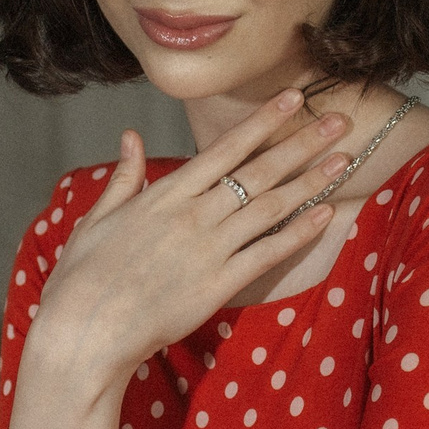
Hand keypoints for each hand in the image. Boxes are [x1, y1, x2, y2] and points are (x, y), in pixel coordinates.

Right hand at [9, 89, 350, 428]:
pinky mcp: (218, 286)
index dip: (263, 121)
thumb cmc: (83, 278)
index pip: (225, 148)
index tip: (294, 98)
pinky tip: (326, 215)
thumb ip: (124, 177)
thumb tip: (130, 136)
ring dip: (311, 182)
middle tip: (340, 122)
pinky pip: (267, 253)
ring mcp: (209, 250)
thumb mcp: (96, 218)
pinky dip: (298, 233)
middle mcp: (193, 215)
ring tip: (345, 161)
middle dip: (302, 143)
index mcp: (165, 194)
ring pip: (271, 207)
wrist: (85, 331)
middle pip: (259, 172)